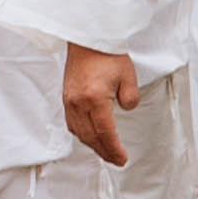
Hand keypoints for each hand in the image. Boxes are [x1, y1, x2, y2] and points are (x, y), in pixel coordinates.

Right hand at [59, 48, 140, 166]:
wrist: (87, 38)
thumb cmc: (107, 53)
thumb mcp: (128, 76)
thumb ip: (130, 98)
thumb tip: (125, 109)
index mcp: (95, 99)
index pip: (106, 133)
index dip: (114, 149)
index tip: (122, 159)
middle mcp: (78, 103)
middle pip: (91, 137)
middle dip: (104, 152)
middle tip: (116, 160)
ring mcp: (69, 100)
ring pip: (79, 132)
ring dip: (93, 145)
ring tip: (105, 151)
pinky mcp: (66, 96)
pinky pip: (72, 123)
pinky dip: (82, 133)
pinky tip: (90, 135)